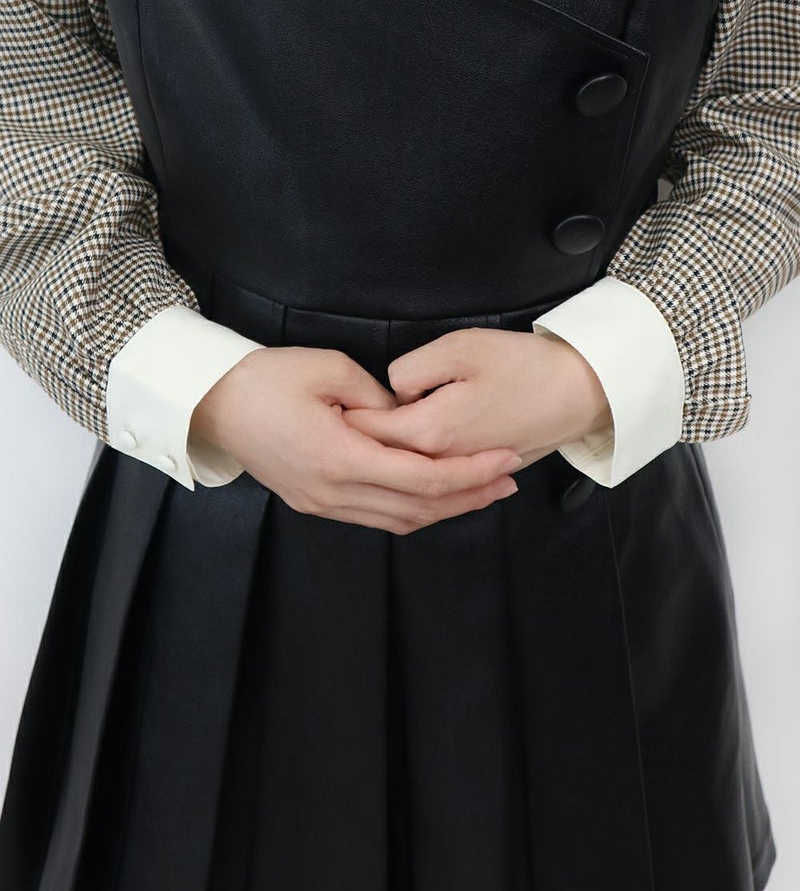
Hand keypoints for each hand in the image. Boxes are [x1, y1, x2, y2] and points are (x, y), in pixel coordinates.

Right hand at [190, 345, 521, 534]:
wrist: (211, 404)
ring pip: (399, 520)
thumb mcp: (330, 370)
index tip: (505, 458)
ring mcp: (323, 503)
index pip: (423, 478)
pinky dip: (413, 509)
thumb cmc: (265, 379)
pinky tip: (435, 495)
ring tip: (483, 491)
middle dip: (470, 495)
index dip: (470, 472)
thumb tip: (410, 416)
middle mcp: (333, 492)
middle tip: (509, 480)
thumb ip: (380, 398)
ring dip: (445, 509)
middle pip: (419, 508)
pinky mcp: (316, 503)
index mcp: (340, 458)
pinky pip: (376, 516)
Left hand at [341, 328, 611, 468]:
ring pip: (404, 477)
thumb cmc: (525, 365)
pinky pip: (432, 484)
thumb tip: (389, 389)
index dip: (342, 414)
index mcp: (429, 431)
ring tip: (360, 445)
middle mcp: (440, 461)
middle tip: (334, 421)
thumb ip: (412, 369)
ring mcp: (459, 473)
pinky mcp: (475, 474)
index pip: (365, 431)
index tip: (324, 402)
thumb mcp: (461, 348)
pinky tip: (404, 459)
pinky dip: (411, 473)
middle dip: (355, 442)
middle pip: (379, 460)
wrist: (581, 392)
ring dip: (381, 461)